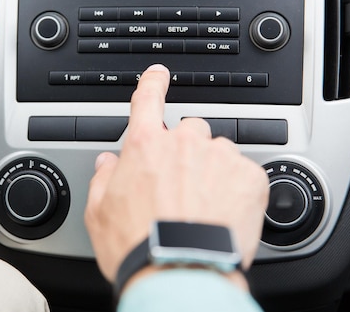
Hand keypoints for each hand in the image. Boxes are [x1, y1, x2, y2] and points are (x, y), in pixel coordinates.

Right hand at [84, 64, 268, 289]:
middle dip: (186, 152)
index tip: (159, 75)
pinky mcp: (249, 177)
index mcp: (146, 146)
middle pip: (188, 132)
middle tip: (181, 187)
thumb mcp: (100, 213)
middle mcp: (184, 143)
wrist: (180, 273)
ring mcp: (219, 157)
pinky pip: (244, 172)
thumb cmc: (138, 246)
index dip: (153, 83)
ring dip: (212, 171)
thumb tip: (108, 164)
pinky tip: (224, 213)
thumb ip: (103, 179)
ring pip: (218, 152)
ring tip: (204, 207)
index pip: (147, 99)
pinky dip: (237, 188)